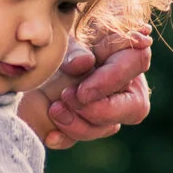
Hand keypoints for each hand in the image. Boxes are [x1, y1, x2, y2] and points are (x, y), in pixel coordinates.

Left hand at [23, 24, 152, 148]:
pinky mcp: (89, 122)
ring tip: (54, 109)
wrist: (36, 49)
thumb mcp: (65, 34)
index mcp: (127, 48)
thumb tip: (85, 64)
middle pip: (135, 107)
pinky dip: (67, 138)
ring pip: (110, 126)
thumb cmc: (59, 34)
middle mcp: (127, 82)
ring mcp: (111, 106)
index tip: (82, 92)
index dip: (111, 81)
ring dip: (80, 124)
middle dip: (99, 111)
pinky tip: (50, 136)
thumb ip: (75, 50)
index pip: (136, 63)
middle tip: (67, 99)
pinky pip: (85, 138)